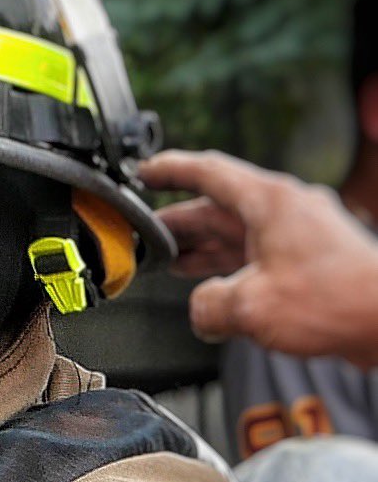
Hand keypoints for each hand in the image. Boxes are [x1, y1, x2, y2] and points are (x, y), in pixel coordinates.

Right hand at [141, 149, 377, 365]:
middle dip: (177, 223)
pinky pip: (256, 253)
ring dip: (200, 247)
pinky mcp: (309, 259)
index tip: (143, 171)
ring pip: (236, 232)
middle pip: (217, 207)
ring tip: (169, 261)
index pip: (208, 173)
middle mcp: (285, 210)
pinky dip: (228, 264)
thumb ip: (208, 306)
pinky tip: (211, 284)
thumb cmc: (338, 302)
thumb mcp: (250, 307)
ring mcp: (299, 233)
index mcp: (269, 203)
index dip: (169, 171)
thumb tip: (201, 311)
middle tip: (144, 236)